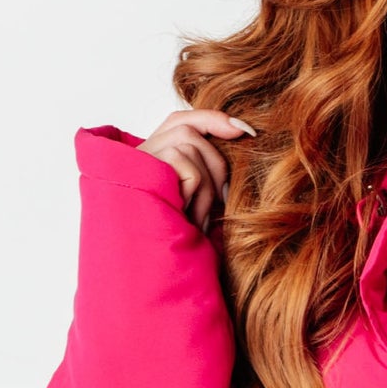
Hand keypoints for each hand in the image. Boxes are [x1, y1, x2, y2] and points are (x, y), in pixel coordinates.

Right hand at [138, 106, 254, 230]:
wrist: (142, 267)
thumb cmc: (170, 242)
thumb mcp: (191, 207)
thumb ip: (204, 176)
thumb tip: (242, 136)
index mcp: (151, 156)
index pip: (183, 120)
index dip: (213, 119)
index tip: (247, 131)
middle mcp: (141, 152)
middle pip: (192, 132)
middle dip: (215, 166)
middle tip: (217, 206)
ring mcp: (139, 159)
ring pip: (192, 148)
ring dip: (205, 189)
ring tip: (195, 220)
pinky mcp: (143, 170)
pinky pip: (190, 171)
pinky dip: (196, 196)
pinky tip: (183, 217)